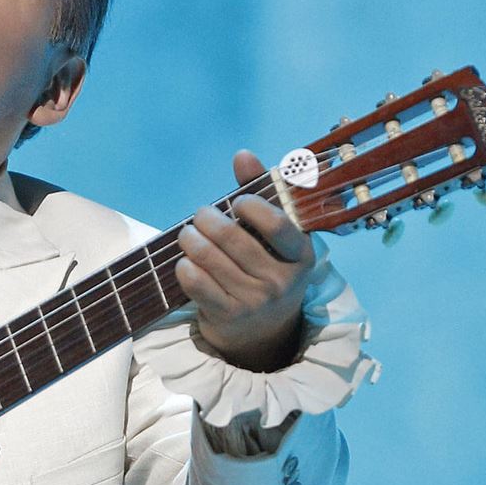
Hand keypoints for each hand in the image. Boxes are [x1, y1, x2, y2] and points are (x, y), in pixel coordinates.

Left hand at [174, 149, 317, 371]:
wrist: (261, 331)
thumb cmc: (264, 267)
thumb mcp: (272, 235)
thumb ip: (260, 192)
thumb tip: (243, 154)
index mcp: (301, 255)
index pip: (279, 224)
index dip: (252, 206)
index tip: (237, 201)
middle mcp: (282, 280)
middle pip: (232, 238)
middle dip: (208, 219)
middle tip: (200, 215)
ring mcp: (255, 300)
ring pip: (208, 258)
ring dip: (190, 239)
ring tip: (187, 234)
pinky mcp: (228, 315)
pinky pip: (195, 282)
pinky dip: (184, 266)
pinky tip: (184, 261)